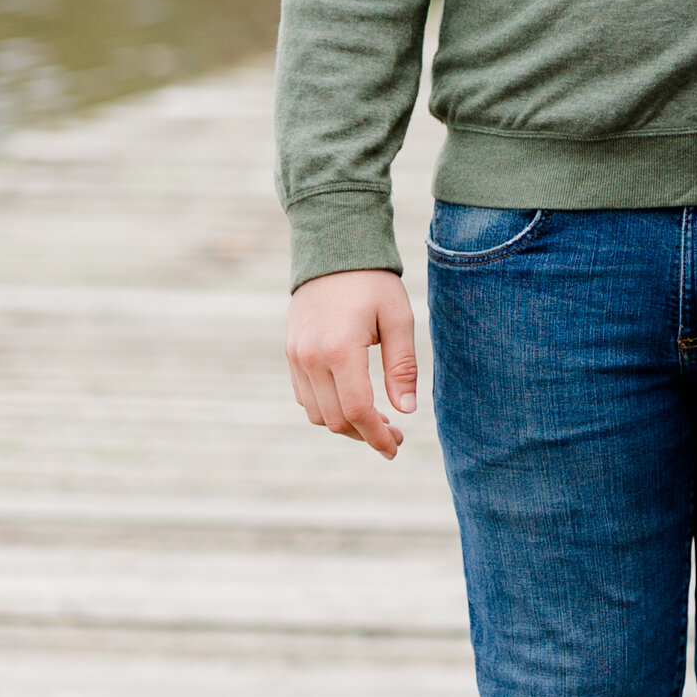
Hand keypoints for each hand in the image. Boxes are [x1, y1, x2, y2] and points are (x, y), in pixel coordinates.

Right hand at [286, 268, 418, 458]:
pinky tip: (353, 401)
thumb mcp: (398, 319)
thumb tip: (406, 411)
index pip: (358, 411)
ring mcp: (295, 357)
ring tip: (377, 420)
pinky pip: (305, 397)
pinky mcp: (290, 354)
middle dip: (365, 434)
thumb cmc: (372, 283)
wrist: (332, 250)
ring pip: (317, 414)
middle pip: (336, 420)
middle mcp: (311, 358)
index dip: (378, 436)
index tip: (396, 447)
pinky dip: (328, 408)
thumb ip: (402, 367)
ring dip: (346, 425)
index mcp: (340, 350)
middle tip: (394, 434)